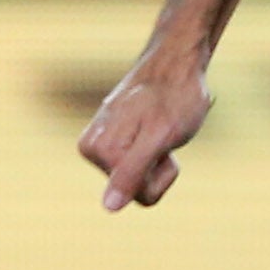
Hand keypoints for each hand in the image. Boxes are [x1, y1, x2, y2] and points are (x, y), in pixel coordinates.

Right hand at [79, 48, 211, 210]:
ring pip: (141, 178)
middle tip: (165, 133)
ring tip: (162, 127)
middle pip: (138, 190)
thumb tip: (109, 207)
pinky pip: (142, 164)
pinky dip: (158, 149)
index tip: (163, 140)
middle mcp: (91, 148)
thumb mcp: (159, 138)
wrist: (177, 62)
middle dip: (160, 167)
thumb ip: (131, 172)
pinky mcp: (115, 139)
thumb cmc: (175, 97)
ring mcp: (103, 143)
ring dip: (161, 157)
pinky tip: (158, 126)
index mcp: (95, 151)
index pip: (139, 196)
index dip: (162, 174)